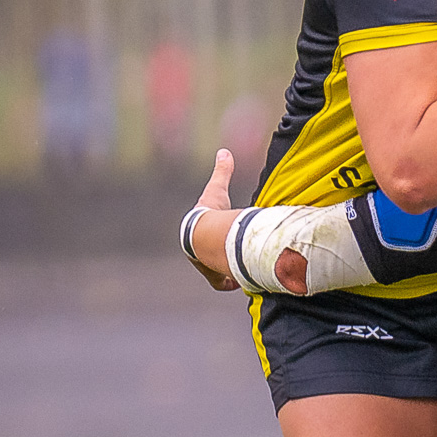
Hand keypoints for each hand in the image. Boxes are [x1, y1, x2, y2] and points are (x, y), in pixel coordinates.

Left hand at [186, 149, 239, 290]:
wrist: (204, 234)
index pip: (202, 241)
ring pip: (217, 272)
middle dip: (220, 260)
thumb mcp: (217, 189)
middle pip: (209, 259)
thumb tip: (224, 152)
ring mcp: (206, 265)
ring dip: (227, 272)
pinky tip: (239, 282)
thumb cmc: (210, 212)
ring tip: (240, 271)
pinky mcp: (215, 276)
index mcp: (196, 235)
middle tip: (233, 260)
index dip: (212, 243)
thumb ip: (222, 172)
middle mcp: (199, 252)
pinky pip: (222, 283)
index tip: (221, 243)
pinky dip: (230, 283)